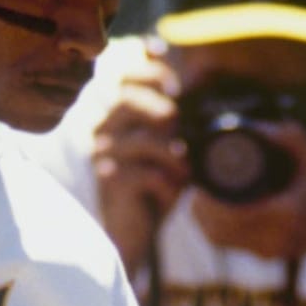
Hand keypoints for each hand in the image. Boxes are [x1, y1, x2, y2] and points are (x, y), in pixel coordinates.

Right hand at [90, 55, 188, 272]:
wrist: (133, 232)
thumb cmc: (152, 188)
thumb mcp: (168, 150)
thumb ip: (177, 125)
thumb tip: (202, 96)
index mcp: (117, 117)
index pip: (125, 77)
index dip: (151, 73)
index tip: (176, 87)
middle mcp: (104, 131)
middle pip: (128, 99)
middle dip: (163, 112)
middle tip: (181, 132)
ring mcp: (104, 155)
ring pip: (144, 140)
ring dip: (173, 156)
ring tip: (183, 172)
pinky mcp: (110, 181)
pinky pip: (146, 173)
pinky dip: (166, 184)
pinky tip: (168, 194)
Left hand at [188, 121, 305, 264]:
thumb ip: (291, 138)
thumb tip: (256, 127)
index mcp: (287, 215)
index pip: (232, 213)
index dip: (207, 197)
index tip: (199, 175)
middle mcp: (275, 238)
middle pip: (217, 228)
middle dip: (199, 206)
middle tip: (196, 180)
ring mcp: (269, 251)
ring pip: (217, 238)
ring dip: (202, 216)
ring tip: (200, 191)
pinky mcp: (264, 255)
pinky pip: (227, 243)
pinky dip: (212, 225)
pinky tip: (209, 207)